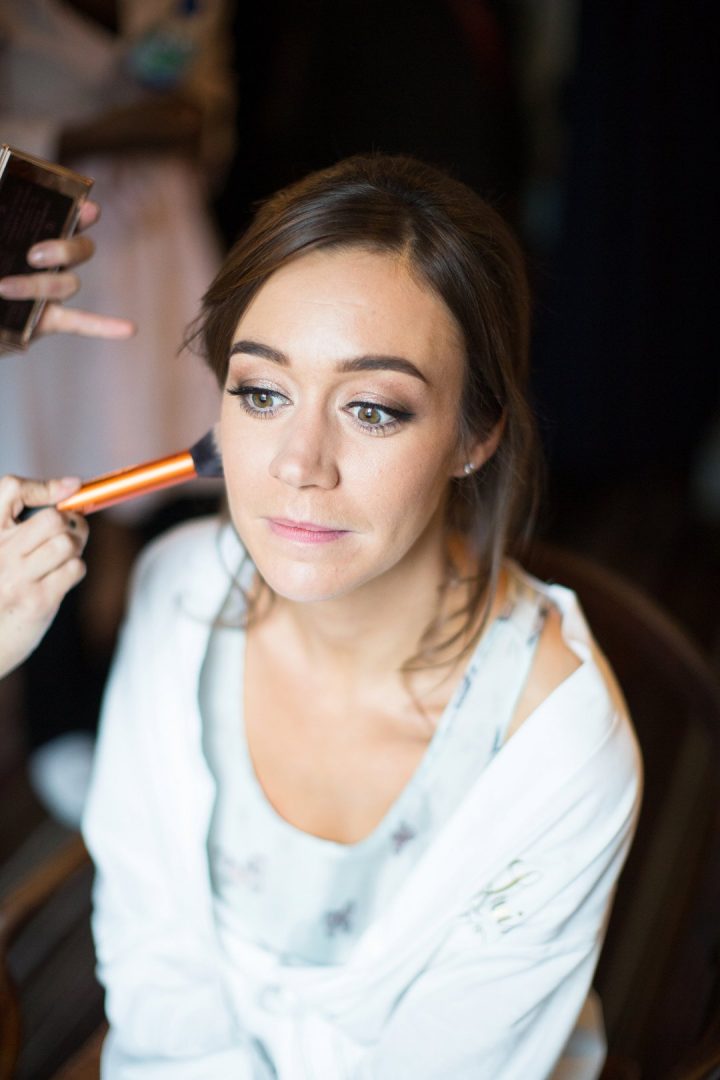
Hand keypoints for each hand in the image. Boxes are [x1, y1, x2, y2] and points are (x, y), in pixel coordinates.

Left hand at [0, 201, 135, 340]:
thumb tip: (1, 167)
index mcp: (27, 228)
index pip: (64, 214)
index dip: (80, 210)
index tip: (86, 209)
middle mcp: (43, 256)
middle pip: (79, 250)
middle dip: (64, 249)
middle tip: (32, 255)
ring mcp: (47, 289)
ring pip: (69, 285)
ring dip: (40, 286)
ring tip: (4, 288)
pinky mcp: (45, 320)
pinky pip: (80, 324)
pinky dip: (105, 326)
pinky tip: (130, 329)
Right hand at [0, 475, 88, 678]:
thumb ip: (20, 527)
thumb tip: (70, 488)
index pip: (11, 488)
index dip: (46, 485)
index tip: (70, 487)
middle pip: (52, 518)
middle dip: (71, 523)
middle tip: (70, 534)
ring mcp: (17, 577)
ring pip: (66, 542)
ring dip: (74, 548)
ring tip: (63, 558)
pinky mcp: (37, 600)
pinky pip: (74, 569)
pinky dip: (74, 570)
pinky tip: (60, 578)